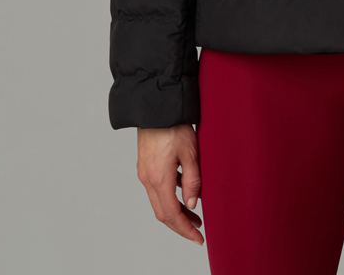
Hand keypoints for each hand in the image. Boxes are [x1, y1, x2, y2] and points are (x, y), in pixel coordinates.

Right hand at [136, 125, 203, 243]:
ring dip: (175, 211)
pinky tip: (184, 192)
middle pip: (162, 213)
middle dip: (180, 225)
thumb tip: (192, 205)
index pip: (171, 215)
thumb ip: (192, 181)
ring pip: (158, 202)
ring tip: (194, 214)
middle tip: (197, 231)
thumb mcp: (190, 153)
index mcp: (159, 179)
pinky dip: (170, 196)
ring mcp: (144, 172)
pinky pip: (156, 188)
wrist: (156, 106)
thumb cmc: (174, 125)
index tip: (198, 238)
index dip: (185, 229)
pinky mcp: (145, 164)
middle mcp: (148, 179)